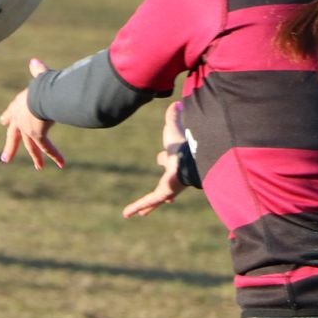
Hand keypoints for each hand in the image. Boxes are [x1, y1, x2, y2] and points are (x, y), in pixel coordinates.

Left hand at [0, 58, 64, 170]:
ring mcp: (27, 130)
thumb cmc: (42, 84)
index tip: (2, 122)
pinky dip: (56, 156)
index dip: (7, 118)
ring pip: (31, 147)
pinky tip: (61, 164)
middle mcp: (20, 120)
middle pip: (14, 136)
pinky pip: (48, 148)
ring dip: (36, 157)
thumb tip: (34, 61)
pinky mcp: (37, 136)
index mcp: (19, 105)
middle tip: (5, 159)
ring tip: (39, 168)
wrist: (42, 95)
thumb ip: (37, 71)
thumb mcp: (39, 78)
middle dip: (10, 148)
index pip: (11, 113)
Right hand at [122, 101, 187, 217]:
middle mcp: (174, 176)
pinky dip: (136, 207)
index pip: (167, 159)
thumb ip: (173, 116)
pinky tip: (127, 214)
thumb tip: (176, 102)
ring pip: (156, 198)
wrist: (191, 159)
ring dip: (150, 206)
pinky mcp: (163, 193)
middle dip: (162, 188)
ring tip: (143, 214)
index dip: (164, 157)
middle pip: (164, 182)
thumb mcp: (173, 128)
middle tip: (162, 194)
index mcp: (176, 160)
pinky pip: (147, 201)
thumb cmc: (184, 144)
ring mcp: (169, 187)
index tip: (162, 156)